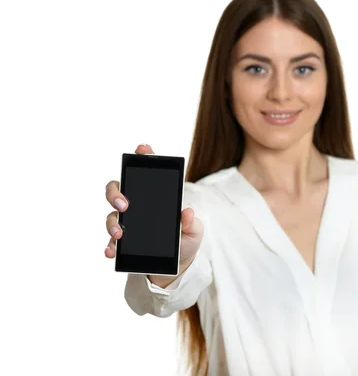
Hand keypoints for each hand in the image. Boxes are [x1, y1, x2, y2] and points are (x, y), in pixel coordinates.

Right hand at [104, 144, 203, 283]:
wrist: (178, 264)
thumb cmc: (186, 240)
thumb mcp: (194, 231)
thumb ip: (191, 222)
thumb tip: (187, 212)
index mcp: (155, 197)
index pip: (146, 171)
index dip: (143, 156)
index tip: (143, 148)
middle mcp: (137, 205)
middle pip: (117, 189)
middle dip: (116, 193)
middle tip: (124, 204)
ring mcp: (127, 223)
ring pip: (111, 215)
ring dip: (112, 223)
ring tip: (119, 234)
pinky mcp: (122, 243)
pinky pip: (110, 242)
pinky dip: (109, 246)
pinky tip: (111, 251)